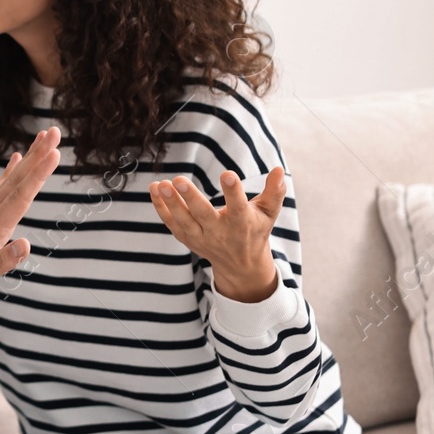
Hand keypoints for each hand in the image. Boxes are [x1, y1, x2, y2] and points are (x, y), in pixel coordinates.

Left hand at [0, 127, 60, 307]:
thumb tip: (25, 244)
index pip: (20, 198)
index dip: (38, 176)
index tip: (55, 152)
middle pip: (18, 182)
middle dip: (38, 157)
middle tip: (55, 132)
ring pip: (10, 182)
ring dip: (28, 160)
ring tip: (42, 138)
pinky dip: (10, 173)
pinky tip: (17, 161)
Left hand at [150, 167, 284, 302]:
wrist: (240, 264)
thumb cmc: (255, 230)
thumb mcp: (269, 213)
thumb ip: (274, 192)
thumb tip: (279, 170)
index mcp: (242, 222)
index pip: (238, 206)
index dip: (233, 191)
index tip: (227, 174)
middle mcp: (220, 232)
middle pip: (203, 214)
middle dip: (190, 198)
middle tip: (178, 179)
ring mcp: (201, 237)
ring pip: (183, 220)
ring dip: (170, 203)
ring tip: (161, 184)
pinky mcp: (187, 238)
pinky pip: (171, 223)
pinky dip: (161, 207)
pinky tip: (154, 189)